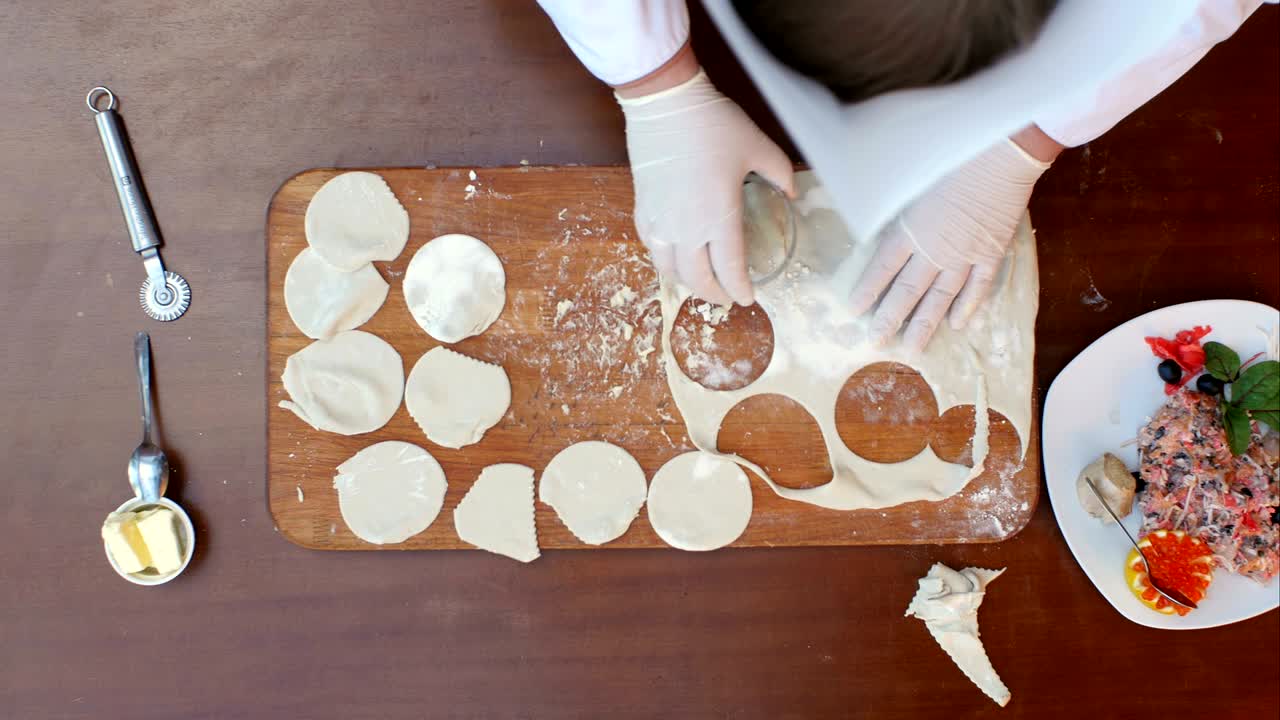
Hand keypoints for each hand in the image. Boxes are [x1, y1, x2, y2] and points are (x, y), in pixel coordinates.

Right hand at [616, 50, 793, 306]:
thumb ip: (779, 173)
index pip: (730, 270)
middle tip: (726, 297)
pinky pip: (651, 247)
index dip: (740, 290)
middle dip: (714, 294)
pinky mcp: (643, 209)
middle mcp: (687, 228)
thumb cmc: (713, 125)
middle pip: (698, 279)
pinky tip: (674, 257)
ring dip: (687, 282)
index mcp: (719, 218)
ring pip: (670, 270)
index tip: (748, 298)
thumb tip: (791, 192)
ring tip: (700, 282)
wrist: (665, 104)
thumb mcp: (757, 146)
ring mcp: (661, 222)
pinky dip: (665, 260)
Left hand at [848, 134, 1055, 350]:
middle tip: (876, 342)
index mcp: (911, 229)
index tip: (853, 310)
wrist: (1002, 153)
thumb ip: (892, 199)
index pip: (882, 267)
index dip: (867, 289)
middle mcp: (935, 250)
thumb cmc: (953, 155)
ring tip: (912, 348)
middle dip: (889, 319)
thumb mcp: (911, 175)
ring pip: (941, 297)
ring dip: (925, 324)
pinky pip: (978, 286)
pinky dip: (968, 306)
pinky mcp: (992, 252)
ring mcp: (966, 255)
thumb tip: (869, 207)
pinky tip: (958, 325)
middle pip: (907, 291)